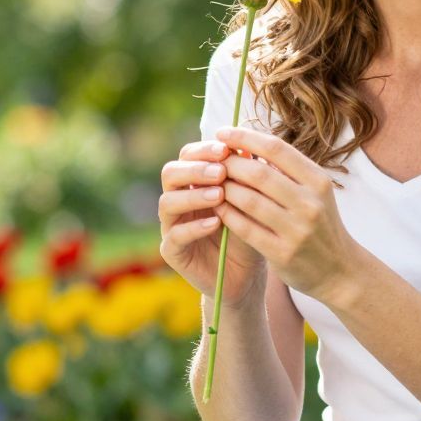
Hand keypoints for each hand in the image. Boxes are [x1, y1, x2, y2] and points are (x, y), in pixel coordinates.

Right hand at [158, 139, 267, 307]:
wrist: (247, 274)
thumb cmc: (250, 230)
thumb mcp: (252, 201)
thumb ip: (247, 177)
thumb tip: (248, 146)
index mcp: (193, 182)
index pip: (188, 155)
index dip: (204, 150)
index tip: (226, 149)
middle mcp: (178, 199)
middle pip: (170, 173)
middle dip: (195, 169)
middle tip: (220, 172)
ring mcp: (171, 225)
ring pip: (167, 202)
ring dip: (194, 196)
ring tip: (219, 195)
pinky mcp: (172, 251)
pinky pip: (175, 235)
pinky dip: (194, 227)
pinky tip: (215, 223)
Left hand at [210, 126, 359, 305]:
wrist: (339, 270)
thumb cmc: (318, 223)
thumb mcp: (313, 191)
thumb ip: (285, 169)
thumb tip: (245, 142)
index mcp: (317, 180)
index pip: (276, 148)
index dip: (245, 137)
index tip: (222, 132)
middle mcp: (310, 203)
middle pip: (259, 173)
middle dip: (229, 163)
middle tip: (212, 161)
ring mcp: (298, 230)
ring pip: (249, 200)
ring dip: (225, 189)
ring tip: (211, 183)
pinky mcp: (283, 253)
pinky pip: (246, 229)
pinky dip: (228, 215)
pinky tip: (217, 207)